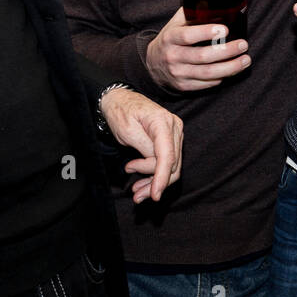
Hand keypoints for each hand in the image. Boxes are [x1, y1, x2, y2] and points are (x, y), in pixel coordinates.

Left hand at [98, 88, 183, 202]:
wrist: (121, 101)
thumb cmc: (121, 112)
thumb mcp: (127, 131)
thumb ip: (144, 148)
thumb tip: (155, 166)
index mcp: (162, 122)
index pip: (167, 156)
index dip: (161, 177)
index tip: (155, 195)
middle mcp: (174, 127)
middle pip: (172, 164)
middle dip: (155, 182)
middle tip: (136, 194)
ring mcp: (175, 133)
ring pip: (172, 167)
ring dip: (155, 181)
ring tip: (137, 192)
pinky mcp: (171, 140)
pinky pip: (168, 162)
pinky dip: (156, 174)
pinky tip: (144, 182)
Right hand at [143, 7, 249, 91]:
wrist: (152, 63)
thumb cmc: (170, 39)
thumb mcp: (174, 24)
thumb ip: (191, 12)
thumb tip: (216, 1)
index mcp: (170, 37)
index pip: (187, 36)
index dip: (205, 33)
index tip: (224, 29)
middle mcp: (173, 56)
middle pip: (202, 56)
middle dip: (226, 51)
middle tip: (243, 45)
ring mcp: (178, 73)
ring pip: (208, 73)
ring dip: (230, 67)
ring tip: (245, 60)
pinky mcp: (184, 86)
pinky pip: (206, 83)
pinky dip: (222, 77)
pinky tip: (233, 69)